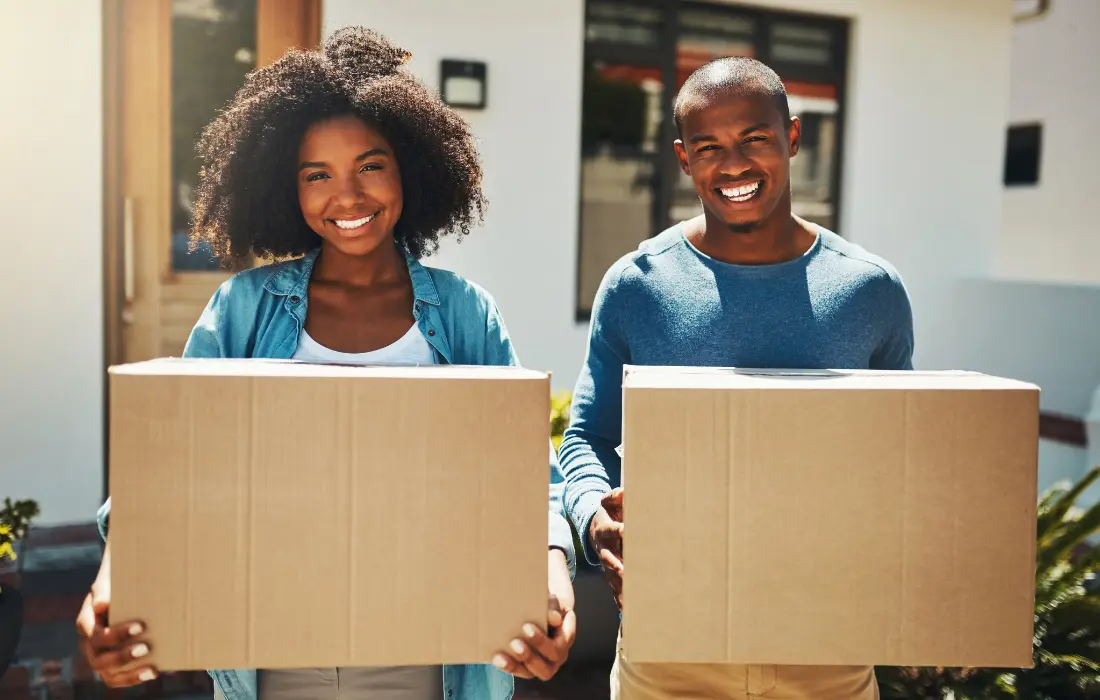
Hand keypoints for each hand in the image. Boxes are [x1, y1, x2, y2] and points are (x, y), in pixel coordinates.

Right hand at [75, 541, 157, 686]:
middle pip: (97, 658)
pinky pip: (116, 677)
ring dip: (128, 673)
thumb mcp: (110, 578)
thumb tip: (103, 605)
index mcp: (86, 621)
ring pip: (106, 672)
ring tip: (150, 669)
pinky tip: (152, 672)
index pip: (94, 635)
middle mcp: (88, 642)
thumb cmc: (117, 580)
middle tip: (145, 647)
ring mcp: (98, 654)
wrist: (124, 585)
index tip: (140, 626)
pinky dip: (132, 678)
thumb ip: (104, 589)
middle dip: (121, 656)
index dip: (115, 634)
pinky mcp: (110, 662)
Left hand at [492, 549, 575, 679]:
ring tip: (502, 656)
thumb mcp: (551, 600)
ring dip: (518, 664)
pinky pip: (520, 671)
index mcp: (566, 636)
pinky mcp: (529, 668)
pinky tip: (496, 658)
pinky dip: (508, 666)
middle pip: (548, 663)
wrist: (538, 609)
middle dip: (531, 654)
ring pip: (534, 672)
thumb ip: (553, 606)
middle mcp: (558, 655)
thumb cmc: (545, 603)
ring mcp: (544, 664)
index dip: (542, 640)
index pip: (559, 645)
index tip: (525, 627)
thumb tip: (553, 618)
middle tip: (514, 642)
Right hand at [590, 488, 623, 608]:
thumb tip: (624, 492)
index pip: (611, 529)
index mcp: (605, 530)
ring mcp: (608, 563)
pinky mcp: (612, 573)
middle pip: (610, 558)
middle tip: (626, 571)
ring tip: (630, 598)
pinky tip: (627, 611)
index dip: (617, 529)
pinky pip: (615, 588)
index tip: (625, 529)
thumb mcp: (611, 501)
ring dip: (620, 586)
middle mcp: (605, 549)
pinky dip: (621, 599)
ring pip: (612, 577)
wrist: (596, 526)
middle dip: (618, 565)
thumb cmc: (610, 513)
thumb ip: (616, 496)